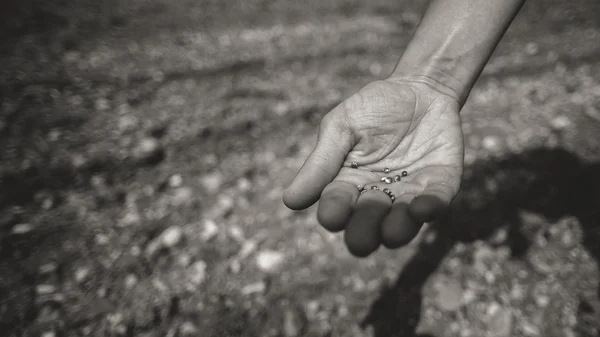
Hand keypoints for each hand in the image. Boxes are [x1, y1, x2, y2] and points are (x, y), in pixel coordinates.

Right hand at [283, 77, 463, 256]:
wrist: (419, 89)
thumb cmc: (372, 108)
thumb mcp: (341, 127)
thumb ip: (321, 162)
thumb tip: (290, 201)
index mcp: (348, 184)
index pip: (337, 205)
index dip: (334, 213)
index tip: (331, 216)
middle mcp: (378, 196)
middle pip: (368, 224)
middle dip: (364, 234)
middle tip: (361, 242)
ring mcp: (410, 193)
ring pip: (402, 222)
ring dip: (398, 230)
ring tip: (392, 232)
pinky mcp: (440, 184)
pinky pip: (437, 202)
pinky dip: (430, 208)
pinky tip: (423, 207)